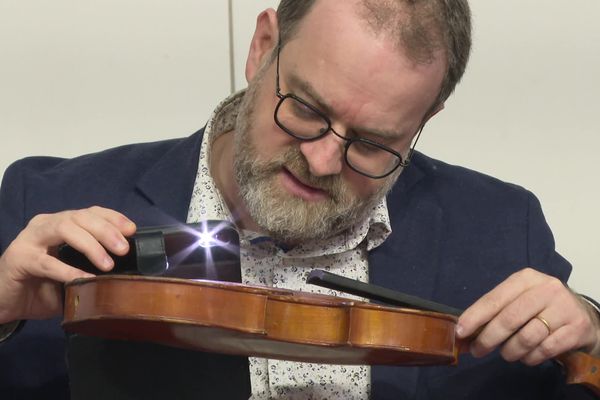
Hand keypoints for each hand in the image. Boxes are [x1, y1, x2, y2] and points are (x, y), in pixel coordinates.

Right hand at [0, 206, 135, 322]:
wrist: (5, 302)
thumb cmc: (42, 286)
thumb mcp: (73, 273)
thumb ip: (93, 267)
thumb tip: (127, 271)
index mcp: (60, 224)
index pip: (90, 212)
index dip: (112, 218)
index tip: (132, 230)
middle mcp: (45, 225)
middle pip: (80, 217)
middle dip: (105, 230)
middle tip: (123, 249)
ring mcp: (30, 239)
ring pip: (65, 229)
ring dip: (90, 245)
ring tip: (108, 264)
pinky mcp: (19, 259)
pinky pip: (47, 262)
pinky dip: (68, 270)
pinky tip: (84, 279)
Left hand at [456, 268, 599, 364]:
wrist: (582, 316)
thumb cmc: (541, 308)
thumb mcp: (519, 299)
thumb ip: (494, 312)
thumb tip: (464, 331)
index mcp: (525, 278)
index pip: (494, 299)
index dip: (475, 316)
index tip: (460, 331)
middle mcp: (545, 289)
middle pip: (509, 319)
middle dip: (488, 338)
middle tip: (478, 350)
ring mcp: (563, 308)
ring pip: (527, 337)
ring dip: (510, 351)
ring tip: (506, 354)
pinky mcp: (576, 328)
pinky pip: (545, 350)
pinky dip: (530, 358)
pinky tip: (527, 357)